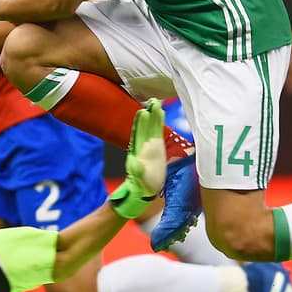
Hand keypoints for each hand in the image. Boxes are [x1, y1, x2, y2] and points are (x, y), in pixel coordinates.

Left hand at [108, 99, 166, 219]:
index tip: (144, 112)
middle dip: (149, 114)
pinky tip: (159, 113)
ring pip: (152, 127)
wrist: (144, 191)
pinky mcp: (156, 148)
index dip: (142, 123)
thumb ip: (136, 171)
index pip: (141, 134)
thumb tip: (132, 161)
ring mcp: (149, 146)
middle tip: (152, 101)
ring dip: (154, 115)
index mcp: (139, 152)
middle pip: (146, 127)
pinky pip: (157, 133)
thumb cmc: (141, 187)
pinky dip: (158, 123)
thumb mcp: (139, 180)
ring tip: (156, 102)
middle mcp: (143, 146)